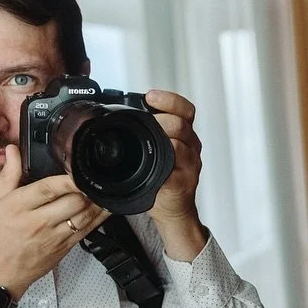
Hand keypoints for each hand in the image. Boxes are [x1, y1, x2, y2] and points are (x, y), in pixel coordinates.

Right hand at [0, 145, 109, 298]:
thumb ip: (8, 175)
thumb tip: (13, 151)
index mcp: (19, 207)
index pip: (48, 189)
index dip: (68, 179)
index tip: (77, 169)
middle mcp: (38, 222)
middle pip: (72, 202)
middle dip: (85, 189)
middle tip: (91, 177)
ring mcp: (54, 237)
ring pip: (84, 216)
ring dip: (97, 202)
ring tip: (104, 189)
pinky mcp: (64, 249)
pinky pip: (87, 231)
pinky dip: (99, 218)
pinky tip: (106, 208)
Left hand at [144, 88, 207, 260]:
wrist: (173, 211)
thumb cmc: (162, 181)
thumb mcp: (156, 151)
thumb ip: (147, 133)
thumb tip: (116, 114)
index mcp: (184, 136)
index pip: (185, 110)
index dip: (170, 100)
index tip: (151, 96)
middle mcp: (191, 148)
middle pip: (182, 124)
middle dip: (162, 120)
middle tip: (147, 122)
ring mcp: (190, 166)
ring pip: (180, 145)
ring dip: (162, 141)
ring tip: (148, 143)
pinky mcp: (182, 184)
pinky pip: (174, 171)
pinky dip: (163, 167)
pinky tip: (153, 168)